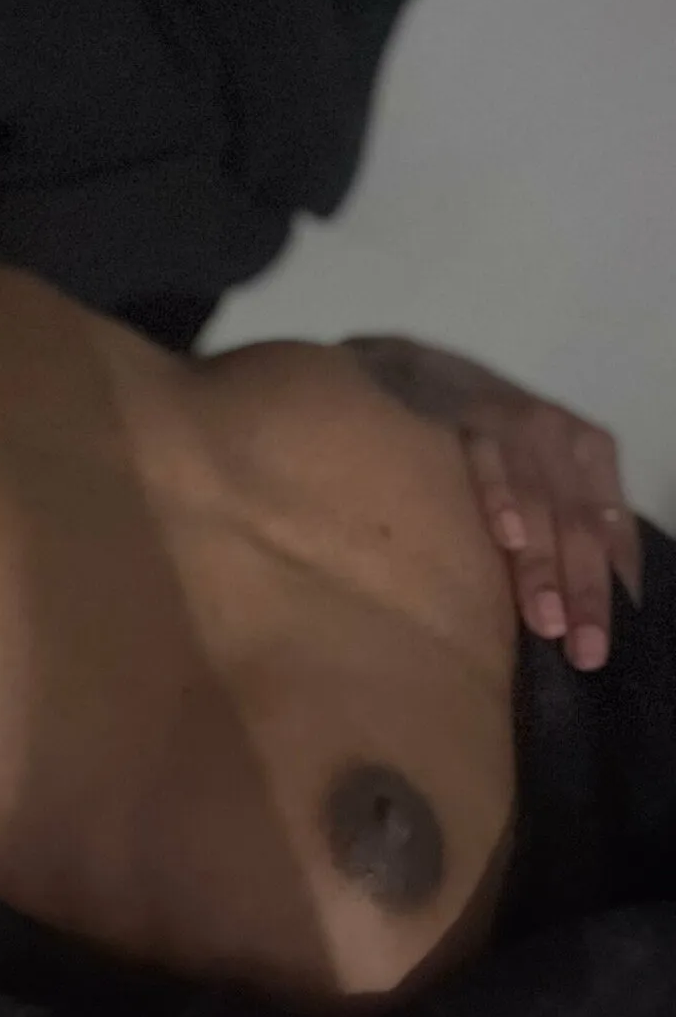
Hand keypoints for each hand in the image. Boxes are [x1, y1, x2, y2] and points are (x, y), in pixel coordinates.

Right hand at [346, 337, 642, 669]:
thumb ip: (557, 522)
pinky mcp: (468, 413)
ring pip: (542, 503)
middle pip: (582, 526)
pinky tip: (506, 534)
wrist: (405, 364)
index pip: (612, 533)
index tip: (597, 652)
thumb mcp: (529, 472)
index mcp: (590, 453)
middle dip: (584, 592)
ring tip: (545, 620)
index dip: (610, 592)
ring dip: (542, 564)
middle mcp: (564, 436)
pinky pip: (489, 460)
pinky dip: (501, 496)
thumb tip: (580, 601)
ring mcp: (516, 422)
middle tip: (579, 651)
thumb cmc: (471, 433)